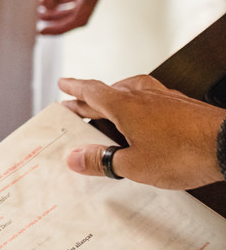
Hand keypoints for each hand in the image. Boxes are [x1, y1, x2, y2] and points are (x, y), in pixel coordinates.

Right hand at [59, 75, 225, 189]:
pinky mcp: (184, 105)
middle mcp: (142, 94)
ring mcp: (165, 97)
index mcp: (123, 104)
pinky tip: (147, 121)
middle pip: (109, 92)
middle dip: (91, 100)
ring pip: (132, 93)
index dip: (75, 88)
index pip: (91, 90)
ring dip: (117, 101)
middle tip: (79, 105)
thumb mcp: (134, 165)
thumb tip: (75, 158)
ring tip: (112, 114)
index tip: (64, 84)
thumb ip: (102, 160)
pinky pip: (153, 101)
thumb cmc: (184, 152)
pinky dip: (141, 107)